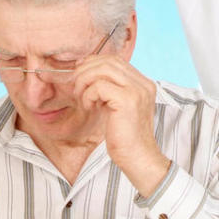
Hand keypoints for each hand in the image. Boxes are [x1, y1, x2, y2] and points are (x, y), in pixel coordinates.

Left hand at [72, 54, 169, 196]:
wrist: (137, 158)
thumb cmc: (124, 137)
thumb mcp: (115, 106)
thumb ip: (107, 89)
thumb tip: (85, 71)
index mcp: (143, 83)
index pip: (115, 60)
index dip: (93, 63)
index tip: (79, 74)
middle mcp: (143, 84)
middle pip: (108, 61)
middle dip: (86, 70)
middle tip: (76, 87)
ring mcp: (137, 90)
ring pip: (102, 69)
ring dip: (85, 81)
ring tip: (81, 98)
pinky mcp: (127, 100)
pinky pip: (98, 86)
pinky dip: (88, 95)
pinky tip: (89, 108)